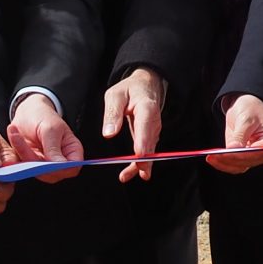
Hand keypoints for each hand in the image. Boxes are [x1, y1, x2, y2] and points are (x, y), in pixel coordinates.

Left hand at [5, 94, 83, 184]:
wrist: (28, 112)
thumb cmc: (44, 117)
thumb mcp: (51, 128)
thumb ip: (53, 148)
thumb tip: (60, 165)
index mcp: (72, 151)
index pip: (72, 168)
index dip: (60, 168)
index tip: (46, 160)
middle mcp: (59, 162)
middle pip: (51, 173)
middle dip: (36, 160)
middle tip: (24, 145)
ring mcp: (44, 165)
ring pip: (34, 170)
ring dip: (23, 153)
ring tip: (16, 134)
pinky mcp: (29, 165)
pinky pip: (22, 165)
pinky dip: (16, 152)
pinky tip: (14, 135)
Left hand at [99, 67, 163, 182]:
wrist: (145, 87)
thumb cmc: (129, 90)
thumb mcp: (115, 95)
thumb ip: (113, 113)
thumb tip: (109, 134)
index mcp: (146, 108)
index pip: (146, 128)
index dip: (143, 143)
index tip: (139, 156)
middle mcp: (153, 122)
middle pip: (150, 143)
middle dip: (144, 159)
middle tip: (137, 172)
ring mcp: (153, 131)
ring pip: (149, 151)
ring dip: (139, 165)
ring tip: (125, 176)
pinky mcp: (150, 137)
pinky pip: (146, 152)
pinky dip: (138, 164)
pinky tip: (129, 174)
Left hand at [208, 94, 262, 172]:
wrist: (247, 108)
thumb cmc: (252, 110)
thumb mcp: (246, 118)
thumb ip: (240, 134)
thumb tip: (233, 148)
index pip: (257, 152)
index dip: (242, 155)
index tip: (227, 153)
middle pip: (247, 162)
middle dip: (230, 159)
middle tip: (215, 155)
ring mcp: (254, 157)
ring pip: (239, 166)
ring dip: (224, 163)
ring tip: (211, 157)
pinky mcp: (243, 158)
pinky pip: (233, 165)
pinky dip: (222, 164)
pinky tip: (212, 159)